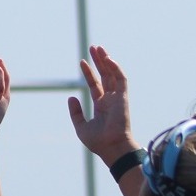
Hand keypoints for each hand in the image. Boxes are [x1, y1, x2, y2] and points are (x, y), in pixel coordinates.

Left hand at [67, 46, 135, 160]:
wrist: (111, 147)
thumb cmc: (98, 142)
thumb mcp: (81, 126)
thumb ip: (75, 112)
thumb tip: (71, 97)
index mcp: (102, 106)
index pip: (95, 85)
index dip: (89, 73)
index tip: (82, 62)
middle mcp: (111, 100)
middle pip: (105, 76)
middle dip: (99, 62)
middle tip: (93, 48)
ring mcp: (118, 98)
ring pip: (112, 74)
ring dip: (106, 61)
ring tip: (98, 48)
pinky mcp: (123, 97)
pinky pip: (121, 79)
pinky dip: (115, 68)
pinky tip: (108, 59)